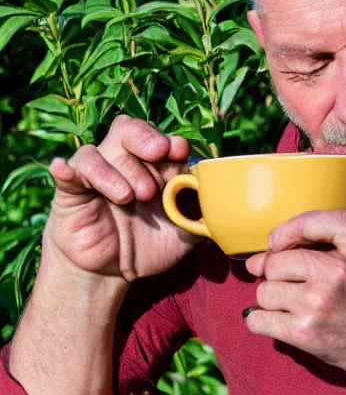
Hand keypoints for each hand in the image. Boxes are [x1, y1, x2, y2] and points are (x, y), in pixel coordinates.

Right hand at [45, 115, 199, 282]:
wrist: (111, 274)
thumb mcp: (182, 235)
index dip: (170, 142)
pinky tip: (65, 171)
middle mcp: (125, 164)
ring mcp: (97, 176)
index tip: (179, 152)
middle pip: (127, 131)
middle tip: (157, 155)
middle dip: (144, 139)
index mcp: (154, 168)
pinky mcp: (72, 192)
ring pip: (99, 151)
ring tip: (130, 197)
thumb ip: (199, 217)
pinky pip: (67, 172)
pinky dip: (67, 169)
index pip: (159, 140)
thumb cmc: (149, 247)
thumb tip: (220, 204)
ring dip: (118, 169)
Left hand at [244, 210, 345, 388]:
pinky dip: (261, 322)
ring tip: (293, 305)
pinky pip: (258, 319)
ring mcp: (319, 301)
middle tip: (294, 285)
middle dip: (277, 274)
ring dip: (272, 300)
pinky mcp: (305, 331)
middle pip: (275, 261)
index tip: (279, 245)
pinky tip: (278, 322)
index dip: (284, 232)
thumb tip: (264, 252)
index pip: (306, 222)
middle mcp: (338, 269)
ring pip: (264, 291)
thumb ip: (328, 237)